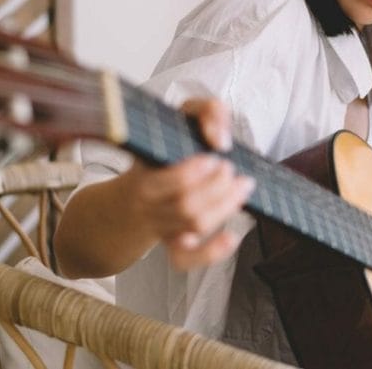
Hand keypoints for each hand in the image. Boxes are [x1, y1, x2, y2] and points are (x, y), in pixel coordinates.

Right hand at [126, 98, 254, 269]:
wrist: (129, 198)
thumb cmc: (164, 150)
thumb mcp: (179, 119)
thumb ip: (206, 111)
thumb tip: (220, 138)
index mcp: (144, 169)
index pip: (165, 179)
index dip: (192, 172)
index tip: (216, 154)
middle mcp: (148, 201)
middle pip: (185, 205)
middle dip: (217, 188)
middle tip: (229, 168)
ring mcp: (160, 225)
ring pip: (193, 225)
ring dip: (225, 206)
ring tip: (242, 186)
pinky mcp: (172, 244)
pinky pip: (186, 260)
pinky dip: (211, 252)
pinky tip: (232, 237)